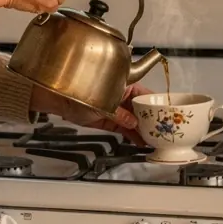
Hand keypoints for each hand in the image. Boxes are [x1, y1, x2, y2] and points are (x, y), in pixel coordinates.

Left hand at [30, 82, 150, 144]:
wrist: (57, 99)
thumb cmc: (76, 90)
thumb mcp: (104, 103)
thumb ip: (121, 115)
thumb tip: (134, 123)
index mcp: (123, 83)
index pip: (145, 95)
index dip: (155, 105)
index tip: (165, 115)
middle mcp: (120, 95)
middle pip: (141, 109)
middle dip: (150, 121)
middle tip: (160, 131)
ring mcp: (115, 107)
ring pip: (133, 119)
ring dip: (142, 130)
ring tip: (153, 139)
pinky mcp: (108, 119)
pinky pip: (124, 127)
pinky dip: (131, 134)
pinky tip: (140, 141)